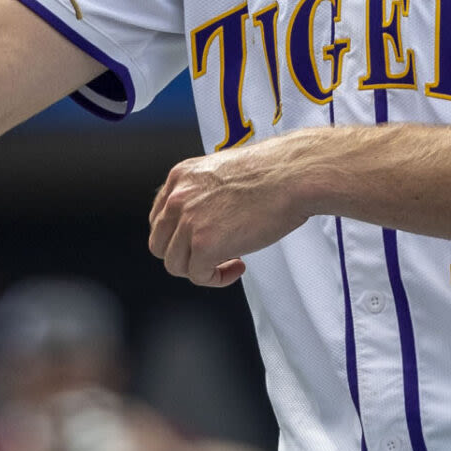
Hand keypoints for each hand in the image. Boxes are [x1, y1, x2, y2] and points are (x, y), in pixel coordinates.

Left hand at [148, 137, 317, 286]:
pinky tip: (236, 266)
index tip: (194, 242)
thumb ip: (204, 193)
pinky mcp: (204, 244)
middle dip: (184, 255)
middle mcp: (178, 198)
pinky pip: (199, 276)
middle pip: (160, 244)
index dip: (177, 236)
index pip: (159, 217)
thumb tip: (207, 216)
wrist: (292, 175)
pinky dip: (216, 278)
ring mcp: (188, 222)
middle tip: (209, 257)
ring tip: (227, 261)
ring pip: (175, 264)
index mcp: (181, 177)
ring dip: (201, 269)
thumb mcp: (222, 172)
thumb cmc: (272, 172)